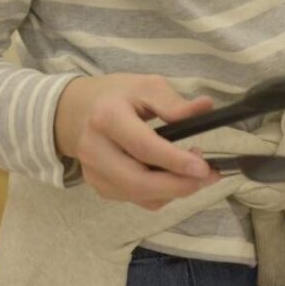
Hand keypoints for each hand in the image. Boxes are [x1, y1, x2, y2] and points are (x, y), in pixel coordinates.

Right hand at [53, 73, 219, 208]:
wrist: (76, 112)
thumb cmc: (116, 96)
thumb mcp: (145, 86)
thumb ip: (174, 102)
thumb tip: (206, 107)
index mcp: (107, 118)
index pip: (143, 147)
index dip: (175, 161)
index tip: (203, 167)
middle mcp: (96, 150)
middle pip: (138, 182)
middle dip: (178, 186)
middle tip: (208, 176)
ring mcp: (94, 172)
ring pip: (139, 196)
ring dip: (174, 191)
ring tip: (195, 172)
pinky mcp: (99, 187)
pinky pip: (136, 199)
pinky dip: (161, 194)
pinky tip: (173, 176)